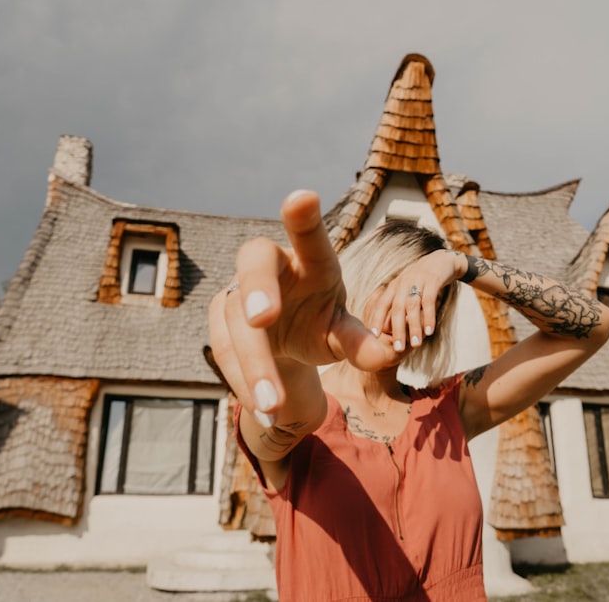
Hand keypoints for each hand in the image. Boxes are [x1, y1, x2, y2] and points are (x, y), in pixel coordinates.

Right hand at [208, 191, 391, 422]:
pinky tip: (264, 410)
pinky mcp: (220, 316)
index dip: (303, 218)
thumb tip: (388, 353)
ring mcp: (239, 288)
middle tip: (262, 317)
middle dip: (257, 287)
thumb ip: (362, 342)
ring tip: (273, 405)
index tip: (302, 198)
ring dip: (254, 365)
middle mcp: (272, 266)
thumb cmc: (319, 324)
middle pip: (254, 264)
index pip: (309, 236)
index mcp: (312, 261)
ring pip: (237, 320)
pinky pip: (225, 350)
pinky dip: (244, 381)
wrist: (283, 341)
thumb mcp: (342, 334)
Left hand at [365, 249, 462, 351]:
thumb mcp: (406, 289)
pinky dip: (429, 317)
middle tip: (398, 348)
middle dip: (397, 330)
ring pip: (413, 307)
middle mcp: (403, 283)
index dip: (377, 319)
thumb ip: (397, 305)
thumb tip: (386, 328)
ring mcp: (417, 281)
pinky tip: (430, 332)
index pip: (381, 304)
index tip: (374, 335)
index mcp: (394, 286)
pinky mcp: (432, 281)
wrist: (442, 261)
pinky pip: (429, 302)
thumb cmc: (421, 281)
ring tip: (417, 345)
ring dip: (414, 327)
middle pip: (397, 309)